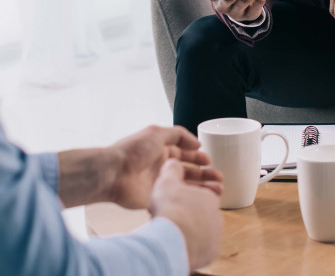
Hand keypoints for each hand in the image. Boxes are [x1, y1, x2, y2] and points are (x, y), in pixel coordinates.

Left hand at [108, 125, 222, 209]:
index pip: (183, 152)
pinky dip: (191, 200)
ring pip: (187, 186)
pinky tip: (203, 201)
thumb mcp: (156, 133)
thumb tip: (197, 143)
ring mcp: (161, 183)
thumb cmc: (133, 151)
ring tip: (218, 190)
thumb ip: (178, 135)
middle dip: (204, 173)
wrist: (114, 174)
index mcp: (161, 149)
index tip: (209, 160)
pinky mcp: (159, 199)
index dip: (197, 156)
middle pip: (188, 170)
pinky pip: (179, 200)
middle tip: (219, 177)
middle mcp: (162, 166)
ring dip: (202, 187)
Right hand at [150, 159, 223, 270]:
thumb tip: (174, 161)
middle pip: (202, 213)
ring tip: (175, 229)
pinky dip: (192, 244)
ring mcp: (215, 236)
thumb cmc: (171, 207)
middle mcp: (216, 216)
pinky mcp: (210, 253)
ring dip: (192, 228)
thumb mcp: (167, 180)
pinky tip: (178, 241)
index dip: (187, 195)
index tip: (176, 198)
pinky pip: (201, 247)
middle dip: (191, 213)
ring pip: (203, 230)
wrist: (172, 239)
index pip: (201, 194)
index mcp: (209, 197)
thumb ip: (172, 169)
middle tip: (175, 214)